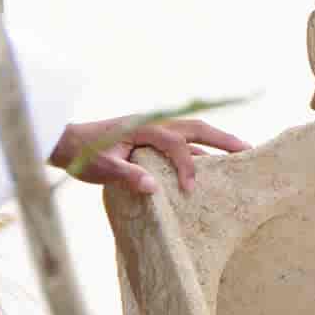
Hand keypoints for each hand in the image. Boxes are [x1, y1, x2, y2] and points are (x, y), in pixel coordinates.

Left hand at [52, 117, 250, 194]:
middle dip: (224, 139)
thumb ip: (127, 176)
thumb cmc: (82, 154)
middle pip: (197, 128)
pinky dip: (197, 151)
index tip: (190, 190)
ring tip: (240, 155)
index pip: (176, 144)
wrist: (65, 141)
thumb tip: (153, 189)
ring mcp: (153, 130)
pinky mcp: (149, 138)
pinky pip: (180, 143)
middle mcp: (153, 124)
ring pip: (192, 133)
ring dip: (215, 142)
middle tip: (249, 150)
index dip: (187, 166)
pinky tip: (209, 166)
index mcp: (144, 128)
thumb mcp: (102, 168)